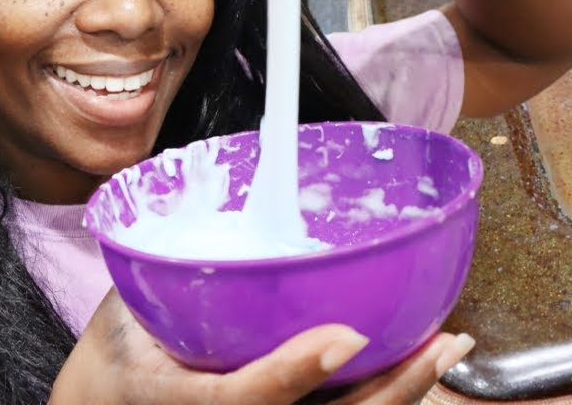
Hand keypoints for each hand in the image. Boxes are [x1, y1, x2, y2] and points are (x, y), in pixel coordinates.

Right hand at [50, 289, 474, 404]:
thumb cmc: (124, 348)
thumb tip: (215, 187)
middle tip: (439, 342)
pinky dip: (390, 392)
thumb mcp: (130, 306)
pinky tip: (425, 359)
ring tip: (448, 347)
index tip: (345, 338)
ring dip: (405, 391)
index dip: (293, 373)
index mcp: (183, 399)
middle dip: (389, 391)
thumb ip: (172, 263)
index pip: (242, 399)